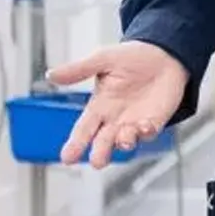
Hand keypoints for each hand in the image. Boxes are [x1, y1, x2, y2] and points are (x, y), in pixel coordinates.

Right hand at [47, 41, 189, 167]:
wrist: (164, 53)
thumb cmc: (132, 57)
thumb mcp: (103, 59)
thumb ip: (79, 70)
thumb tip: (50, 75)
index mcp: (99, 106)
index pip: (83, 129)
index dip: (75, 144)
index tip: (67, 158)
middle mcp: (114, 119)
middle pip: (103, 142)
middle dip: (100, 153)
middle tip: (96, 161)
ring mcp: (134, 122)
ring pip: (125, 141)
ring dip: (123, 143)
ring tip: (123, 140)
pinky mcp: (153, 121)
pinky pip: (148, 133)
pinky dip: (146, 132)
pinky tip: (144, 126)